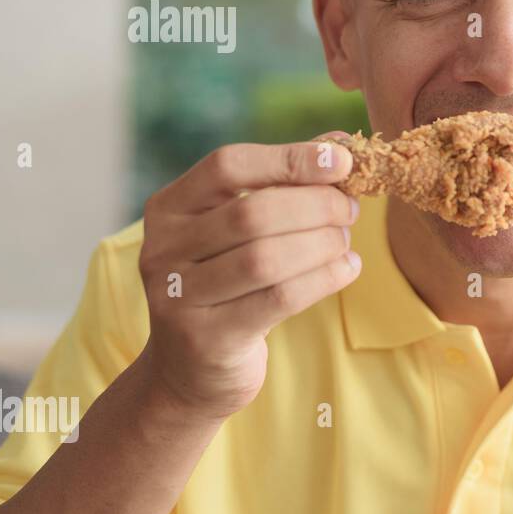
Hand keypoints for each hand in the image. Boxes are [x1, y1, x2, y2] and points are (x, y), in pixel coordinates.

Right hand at [136, 134, 359, 419]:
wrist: (192, 371)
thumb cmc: (229, 284)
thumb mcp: (240, 231)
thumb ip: (283, 183)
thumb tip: (340, 142)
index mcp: (168, 208)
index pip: (227, 166)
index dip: (288, 159)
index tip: (341, 160)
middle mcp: (162, 249)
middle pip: (253, 214)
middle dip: (315, 206)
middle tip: (349, 208)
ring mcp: (179, 297)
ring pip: (267, 259)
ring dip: (322, 243)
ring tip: (346, 240)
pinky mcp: (208, 338)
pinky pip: (280, 299)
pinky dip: (324, 278)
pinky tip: (347, 268)